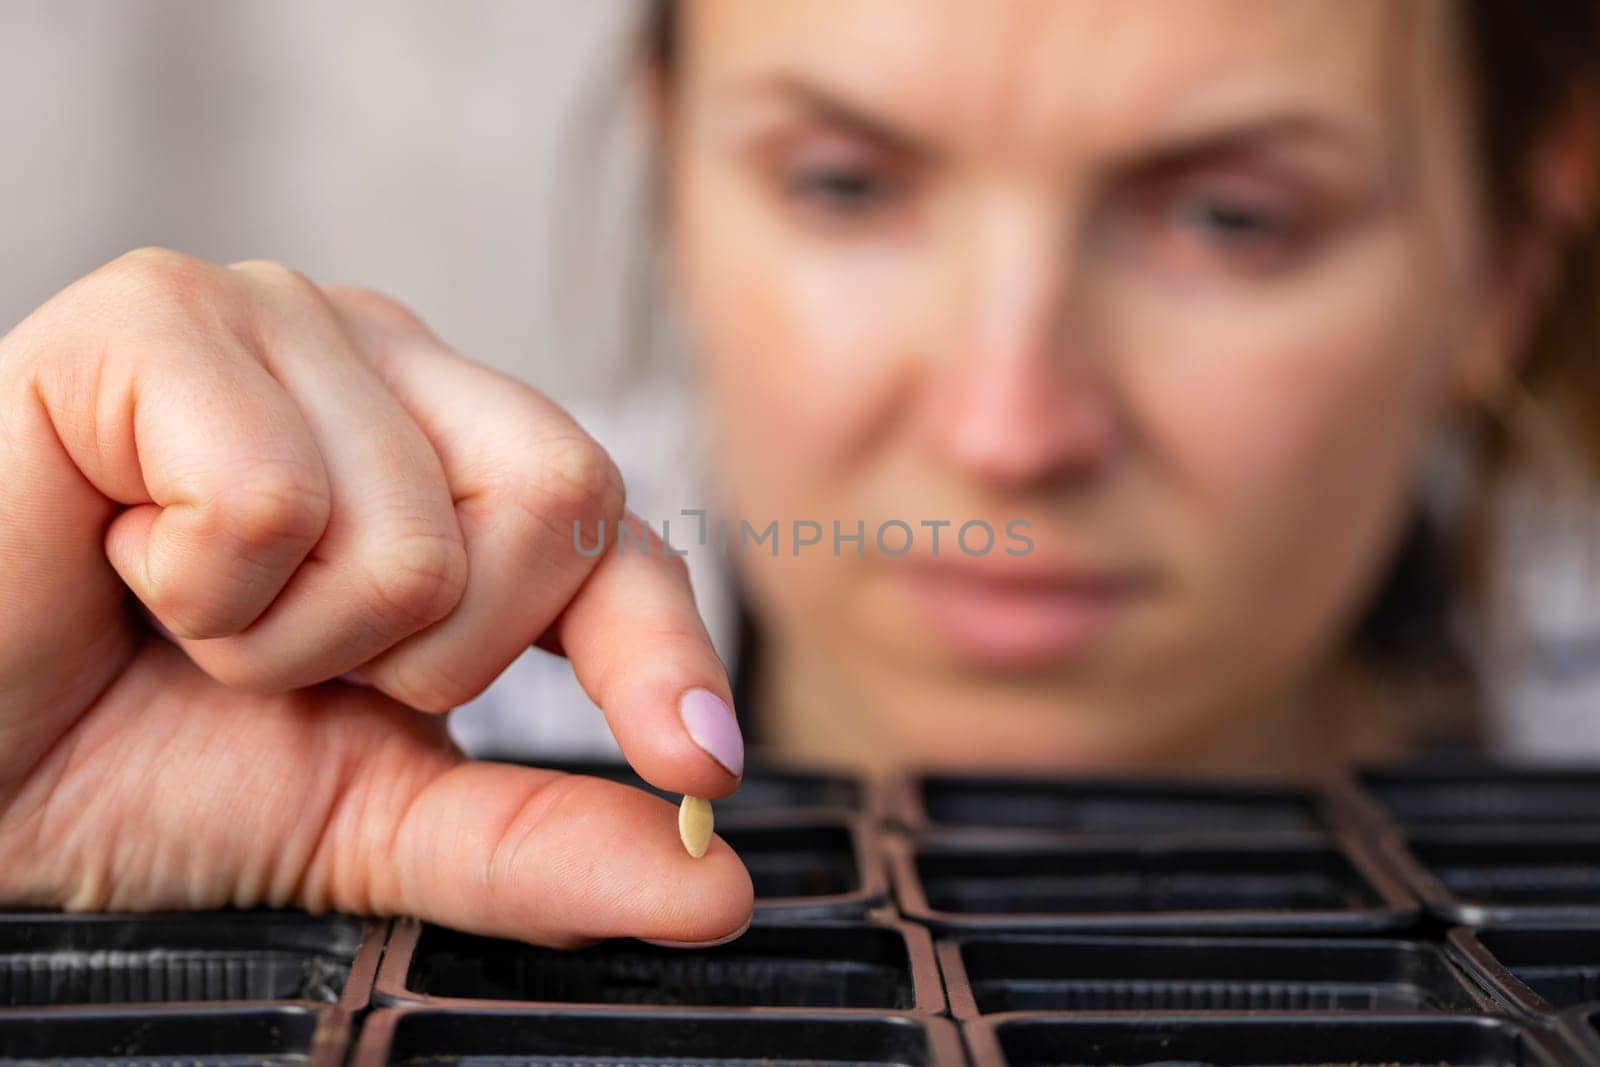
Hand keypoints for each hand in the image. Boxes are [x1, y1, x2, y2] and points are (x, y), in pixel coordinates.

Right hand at [0, 248, 751, 947]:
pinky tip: (122, 561)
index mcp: (451, 458)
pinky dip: (196, 590)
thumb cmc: (134, 756)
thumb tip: (712, 889)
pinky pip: (275, 501)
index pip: (618, 534)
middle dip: (430, 657)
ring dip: (287, 642)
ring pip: (416, 530)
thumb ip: (538, 844)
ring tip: (187, 617)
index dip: (664, 652)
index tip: (698, 764)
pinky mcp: (158, 316)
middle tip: (294, 665)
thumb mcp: (368, 818)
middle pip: (563, 498)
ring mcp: (280, 322)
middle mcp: (389, 366)